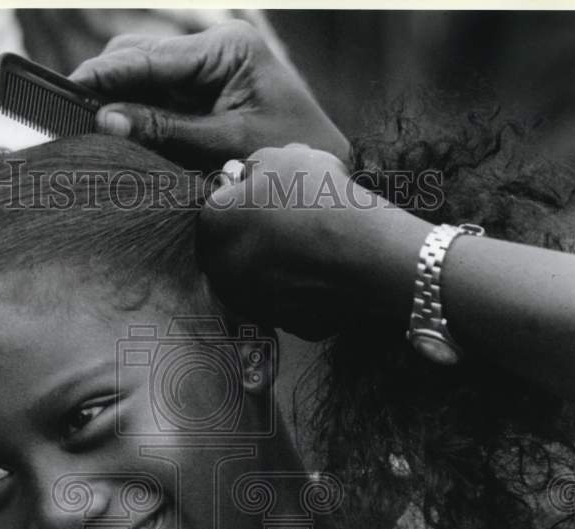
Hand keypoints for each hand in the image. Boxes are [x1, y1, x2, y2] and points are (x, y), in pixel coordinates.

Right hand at [70, 21, 349, 168]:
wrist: (330, 173)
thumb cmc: (292, 154)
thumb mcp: (226, 144)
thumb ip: (166, 131)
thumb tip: (106, 119)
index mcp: (228, 48)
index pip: (151, 56)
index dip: (106, 74)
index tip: (68, 90)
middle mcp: (215, 49)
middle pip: (140, 56)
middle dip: (107, 85)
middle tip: (71, 117)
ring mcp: (209, 69)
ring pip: (144, 74)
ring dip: (119, 100)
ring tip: (89, 127)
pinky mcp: (205, 93)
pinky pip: (159, 97)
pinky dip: (138, 114)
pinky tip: (119, 132)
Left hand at [198, 144, 370, 340]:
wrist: (362, 254)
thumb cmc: (317, 200)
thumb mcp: (283, 158)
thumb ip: (257, 166)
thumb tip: (252, 173)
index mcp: (211, 227)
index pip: (219, 207)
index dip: (247, 195)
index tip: (272, 191)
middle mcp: (221, 272)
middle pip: (237, 246)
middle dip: (259, 232)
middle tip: (295, 217)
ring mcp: (252, 304)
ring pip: (263, 277)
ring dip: (280, 261)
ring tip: (315, 243)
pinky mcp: (285, 325)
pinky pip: (292, 301)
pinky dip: (304, 288)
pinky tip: (328, 271)